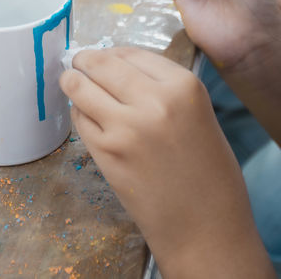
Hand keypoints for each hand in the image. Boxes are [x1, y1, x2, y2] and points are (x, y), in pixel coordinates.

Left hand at [60, 47, 266, 276]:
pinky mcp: (107, 154)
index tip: (105, 55)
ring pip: (82, 88)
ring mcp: (126, 127)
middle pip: (102, 64)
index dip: (113, 52)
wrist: (206, 228)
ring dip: (73, 82)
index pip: (133, 53)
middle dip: (85, 60)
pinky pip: (81, 120)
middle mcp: (155, 101)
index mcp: (184, 87)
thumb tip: (120, 67)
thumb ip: (163, 89)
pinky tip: (85, 116)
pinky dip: (79, 114)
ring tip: (71, 81)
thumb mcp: (199, 116)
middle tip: (78, 61)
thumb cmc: (209, 174)